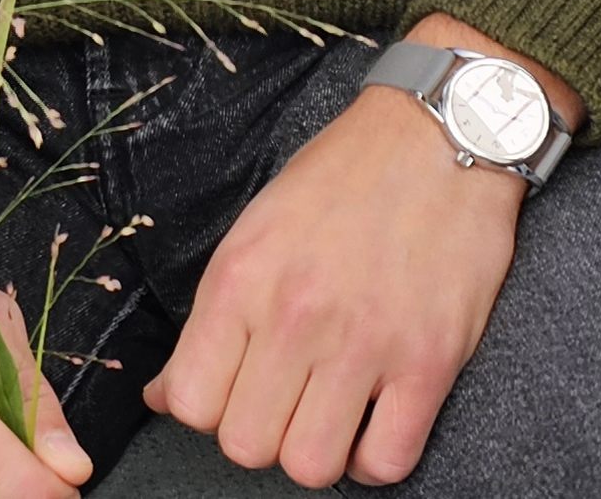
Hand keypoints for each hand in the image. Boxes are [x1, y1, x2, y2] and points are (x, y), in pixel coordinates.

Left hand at [143, 16, 571, 486]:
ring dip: (316, 451)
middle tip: (285, 400)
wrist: (436, 135)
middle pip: (245, 445)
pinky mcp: (429, 361)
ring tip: (330, 413)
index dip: (209, 409)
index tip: (235, 390)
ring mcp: (364, 342)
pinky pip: (387, 462)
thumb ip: (211, 317)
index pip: (190, 402)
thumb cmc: (340, 180)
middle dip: (260, 434)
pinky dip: (376, 458)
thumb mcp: (253, 231)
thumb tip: (164, 395)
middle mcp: (294, 315)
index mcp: (240, 279)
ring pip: (309, 466)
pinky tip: (375, 421)